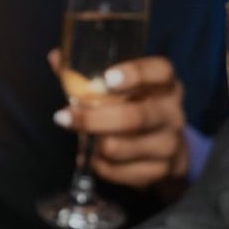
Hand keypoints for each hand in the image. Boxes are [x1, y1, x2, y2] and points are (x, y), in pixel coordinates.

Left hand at [50, 52, 187, 189]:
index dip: (134, 74)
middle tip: (63, 117)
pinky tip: (96, 157)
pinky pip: (119, 171)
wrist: (166, 148)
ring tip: (83, 139)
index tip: (106, 78)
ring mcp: (169, 143)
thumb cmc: (134, 108)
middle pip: (134, 117)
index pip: (160, 72)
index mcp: (165, 84)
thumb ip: (89, 73)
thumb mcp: (121, 89)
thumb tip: (55, 57)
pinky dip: (100, 165)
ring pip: (120, 147)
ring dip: (92, 144)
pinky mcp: (160, 170)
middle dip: (92, 119)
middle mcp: (172, 113)